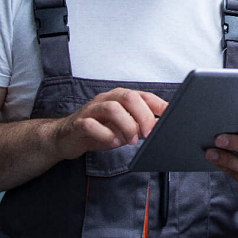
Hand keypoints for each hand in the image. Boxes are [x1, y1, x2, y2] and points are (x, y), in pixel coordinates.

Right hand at [51, 88, 167, 159]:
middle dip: (143, 115)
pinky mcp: (78, 123)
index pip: (144, 96)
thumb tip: (161, 127)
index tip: (171, 117)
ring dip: (126, 125)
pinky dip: (106, 135)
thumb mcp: (124, 127)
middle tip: (148, 133)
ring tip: (131, 140)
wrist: (66, 137)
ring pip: (112, 108)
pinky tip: (113, 142)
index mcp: (121, 98)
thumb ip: (140, 125)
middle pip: (129, 97)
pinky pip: (91, 125)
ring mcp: (92, 110)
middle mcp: (107, 99)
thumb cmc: (99, 130)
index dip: (159, 105)